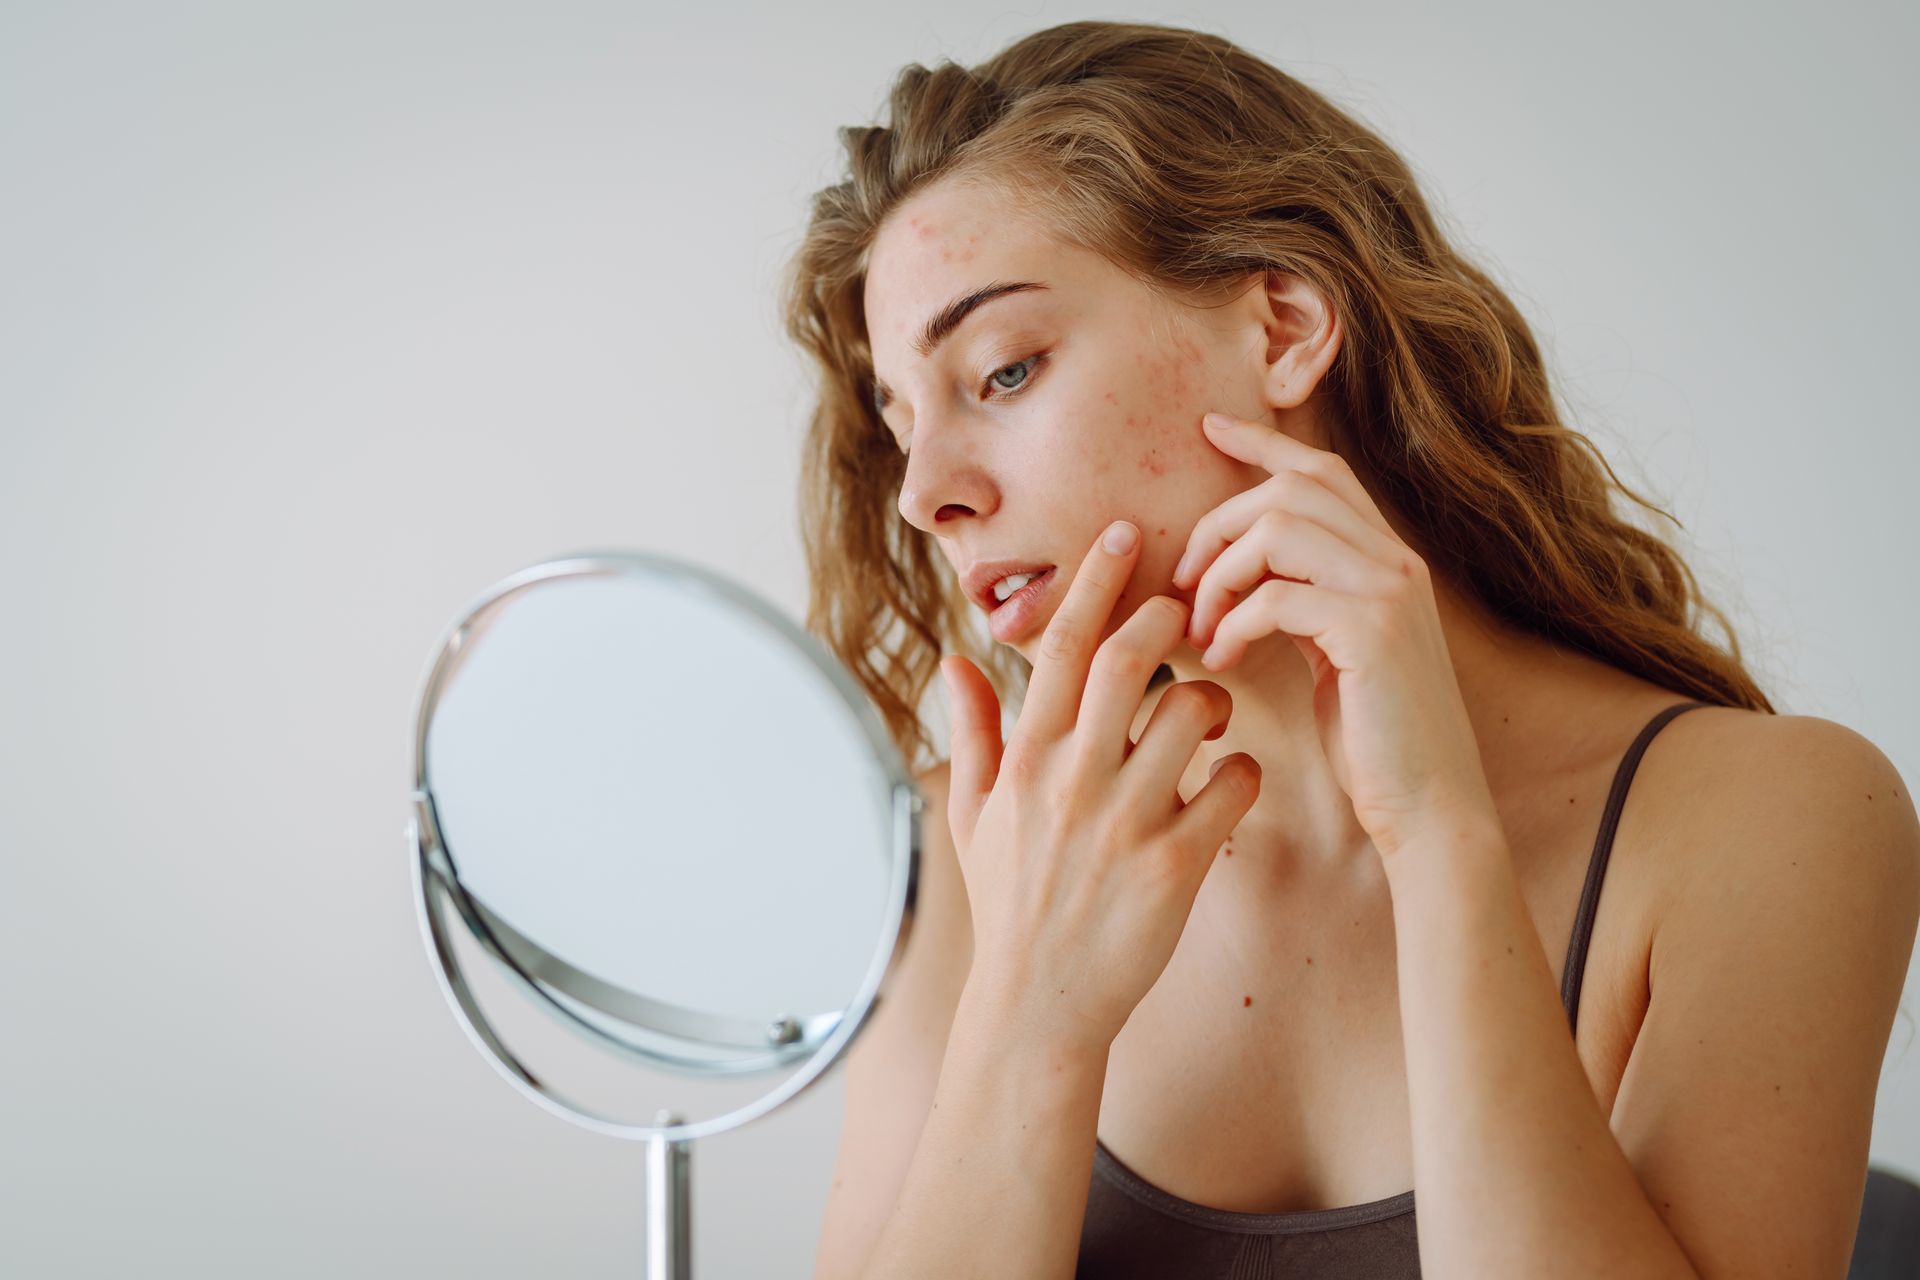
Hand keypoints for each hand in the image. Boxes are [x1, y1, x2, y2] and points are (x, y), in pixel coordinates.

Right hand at [940, 520, 1261, 1053]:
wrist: (1041, 1005)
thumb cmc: (1009, 905)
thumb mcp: (974, 816)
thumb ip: (973, 732)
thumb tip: (957, 660)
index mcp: (1027, 759)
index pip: (1065, 646)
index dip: (1098, 580)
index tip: (1124, 533)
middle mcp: (1074, 781)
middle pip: (1132, 659)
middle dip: (1168, 616)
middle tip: (1189, 604)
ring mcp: (1127, 822)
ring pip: (1194, 714)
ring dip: (1213, 699)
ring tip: (1209, 715)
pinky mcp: (1177, 866)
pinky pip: (1234, 788)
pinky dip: (1245, 772)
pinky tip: (1233, 783)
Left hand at [1171, 411, 1499, 857]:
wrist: (1429, 807)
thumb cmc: (1371, 741)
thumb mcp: (1331, 653)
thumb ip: (1300, 602)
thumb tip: (1233, 575)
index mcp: (1387, 560)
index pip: (1322, 470)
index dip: (1262, 442)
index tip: (1208, 429)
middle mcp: (1397, 560)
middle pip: (1290, 489)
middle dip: (1219, 525)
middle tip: (1183, 585)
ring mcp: (1390, 591)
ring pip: (1279, 529)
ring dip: (1220, 575)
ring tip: (1201, 628)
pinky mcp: (1372, 631)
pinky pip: (1278, 594)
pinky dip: (1233, 622)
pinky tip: (1221, 659)